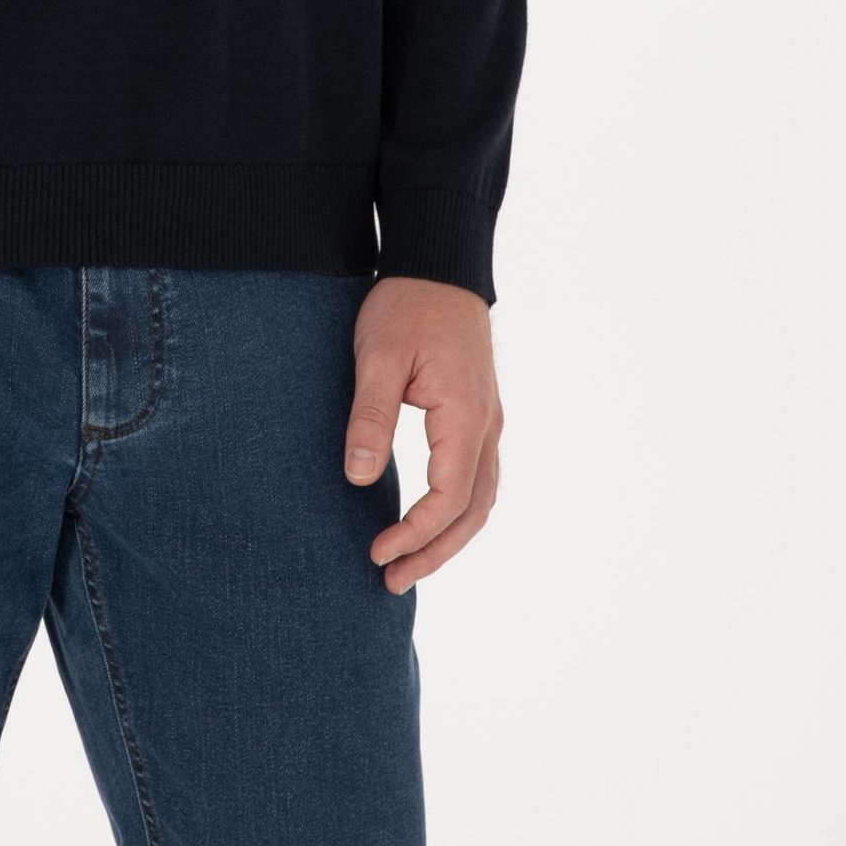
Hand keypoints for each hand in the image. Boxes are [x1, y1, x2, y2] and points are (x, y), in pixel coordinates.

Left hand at [343, 275, 501, 590]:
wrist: (439, 264)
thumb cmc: (406, 305)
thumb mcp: (377, 356)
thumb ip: (371, 417)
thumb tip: (357, 478)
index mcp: (464, 415)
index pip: (448, 497)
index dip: (415, 534)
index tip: (377, 553)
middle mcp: (486, 425)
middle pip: (473, 511)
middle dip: (434, 553)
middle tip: (391, 581)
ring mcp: (488, 420)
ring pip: (482, 499)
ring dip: (449, 538)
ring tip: (407, 563)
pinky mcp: (479, 413)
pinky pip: (478, 477)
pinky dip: (458, 511)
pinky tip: (430, 521)